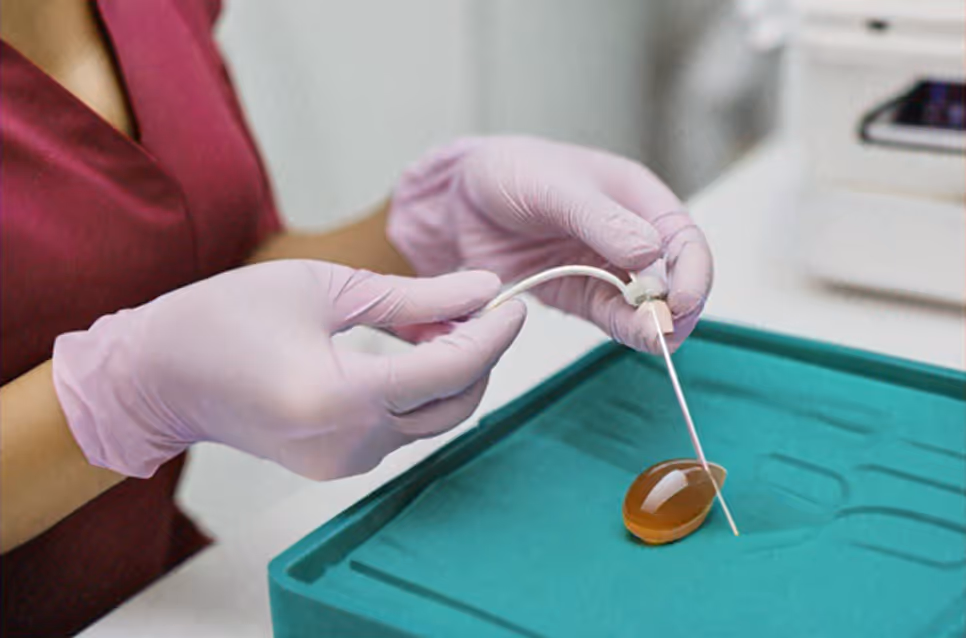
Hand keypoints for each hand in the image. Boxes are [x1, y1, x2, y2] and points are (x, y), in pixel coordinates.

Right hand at [52, 261, 524, 478]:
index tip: (514, 303)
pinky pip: (402, 429)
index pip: (449, 371)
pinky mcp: (339, 464)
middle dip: (479, 354)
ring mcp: (344, 463)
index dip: (493, 335)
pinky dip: (419, 390)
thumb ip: (414, 296)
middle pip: (453, 404)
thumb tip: (482, 290)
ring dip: (450, 371)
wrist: (159, 376)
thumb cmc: (224, 318)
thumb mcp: (325, 288)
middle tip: (477, 304)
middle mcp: (348, 444)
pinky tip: (412, 349)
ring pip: (432, 420)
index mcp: (340, 397)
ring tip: (438, 316)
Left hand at [388, 136, 711, 352]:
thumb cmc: (508, 171)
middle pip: (676, 278)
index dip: (693, 270)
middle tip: (669, 329)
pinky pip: (612, 318)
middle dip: (680, 306)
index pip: (684, 239)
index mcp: (637, 198)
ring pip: (648, 305)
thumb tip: (651, 253)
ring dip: (655, 324)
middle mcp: (631, 235)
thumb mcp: (555, 187)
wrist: (456, 200)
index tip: (684, 299)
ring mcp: (605, 269)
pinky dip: (626, 330)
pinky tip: (634, 338)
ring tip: (652, 339)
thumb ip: (601, 220)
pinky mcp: (579, 295)